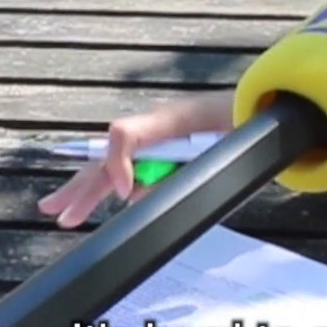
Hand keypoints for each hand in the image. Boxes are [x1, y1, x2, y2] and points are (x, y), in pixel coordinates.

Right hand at [38, 93, 232, 228]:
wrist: (271, 112)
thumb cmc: (249, 123)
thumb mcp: (221, 146)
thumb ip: (179, 169)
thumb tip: (134, 196)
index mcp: (170, 119)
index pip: (123, 134)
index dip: (116, 165)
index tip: (124, 195)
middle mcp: (157, 126)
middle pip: (109, 155)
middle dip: (84, 184)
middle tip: (56, 211)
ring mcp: (160, 137)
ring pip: (116, 165)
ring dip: (89, 190)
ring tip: (65, 214)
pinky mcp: (167, 149)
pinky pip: (134, 169)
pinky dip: (112, 188)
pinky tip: (95, 203)